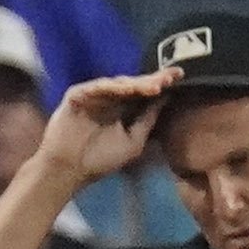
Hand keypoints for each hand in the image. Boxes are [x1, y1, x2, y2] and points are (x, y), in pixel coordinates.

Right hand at [34, 67, 172, 185]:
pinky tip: (128, 89)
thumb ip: (148, 120)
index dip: (162, 84)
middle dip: (154, 80)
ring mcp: (93, 96)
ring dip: (137, 83)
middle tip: (171, 77)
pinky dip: (112, 86)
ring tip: (155, 86)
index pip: (145, 92)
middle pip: (135, 84)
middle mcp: (110, 99)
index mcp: (123, 109)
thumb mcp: (133, 141)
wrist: (67, 172)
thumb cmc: (98, 161)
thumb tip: (167, 98)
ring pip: (118, 83)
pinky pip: (97, 87)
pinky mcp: (77, 96)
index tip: (181, 77)